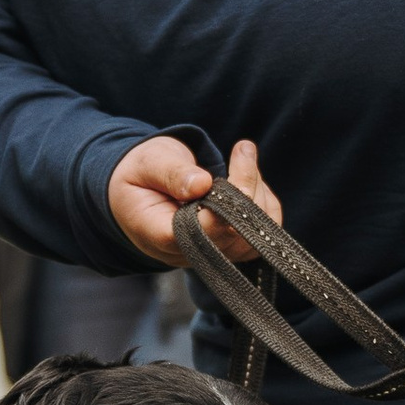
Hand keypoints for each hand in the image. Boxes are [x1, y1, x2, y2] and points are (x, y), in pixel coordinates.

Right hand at [108, 134, 279, 266]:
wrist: (139, 190)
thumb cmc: (141, 175)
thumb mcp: (148, 163)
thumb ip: (172, 173)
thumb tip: (201, 184)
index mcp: (159, 233)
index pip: (202, 232)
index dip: (226, 204)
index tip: (238, 162)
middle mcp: (187, 252)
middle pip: (233, 234)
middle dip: (247, 187)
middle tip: (242, 150)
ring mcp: (210, 254)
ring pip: (254, 237)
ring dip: (258, 194)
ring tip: (242, 159)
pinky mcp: (228, 248)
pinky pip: (261, 235)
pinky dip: (264, 204)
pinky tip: (249, 179)